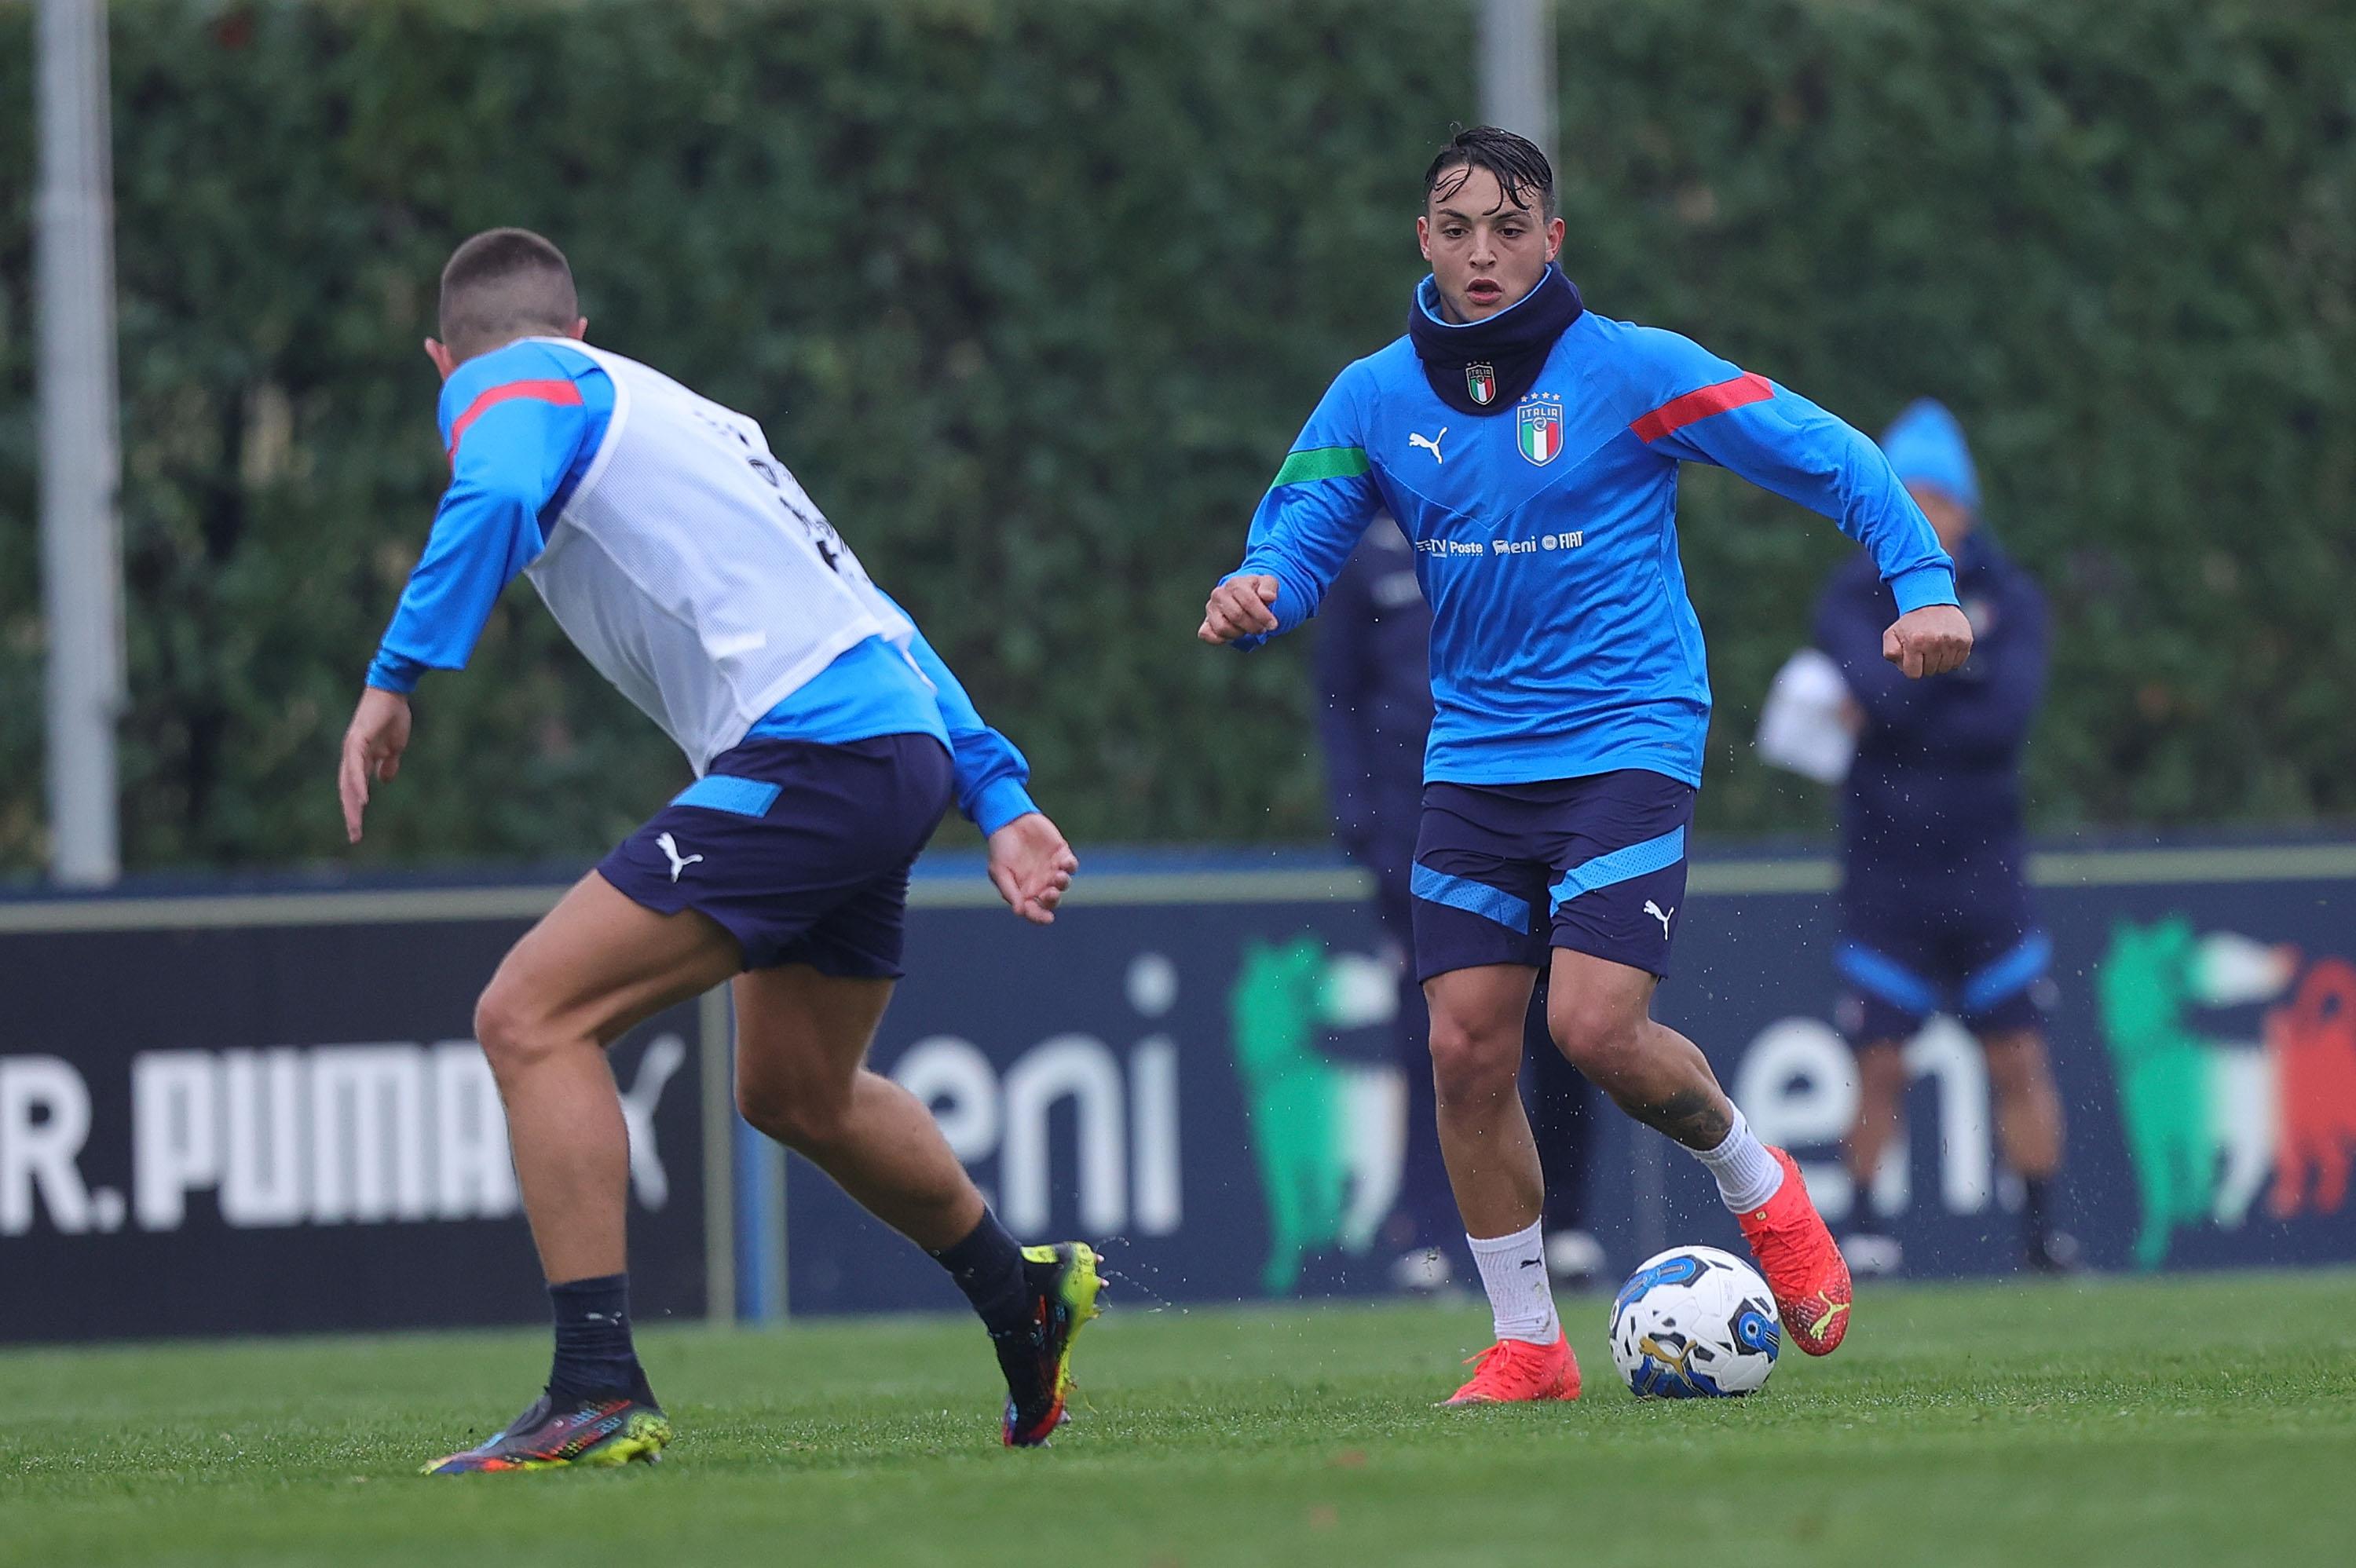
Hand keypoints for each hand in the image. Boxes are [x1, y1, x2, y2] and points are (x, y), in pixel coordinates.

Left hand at [338, 686, 412, 842]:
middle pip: (348, 792)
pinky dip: (358, 784)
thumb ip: (387, 763)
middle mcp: (351, 757)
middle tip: (355, 837)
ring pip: (349, 784)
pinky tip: (362, 800)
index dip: (355, 810)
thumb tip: (384, 780)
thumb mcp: (394, 747)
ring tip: (356, 825)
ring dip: (352, 806)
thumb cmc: (393, 716)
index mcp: (360, 760)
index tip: (358, 830)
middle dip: (352, 815)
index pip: (354, 790)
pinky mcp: (357, 741)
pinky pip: (356, 768)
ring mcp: (352, 750)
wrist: (393, 693)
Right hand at [987, 812, 1077, 924]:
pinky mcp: (1061, 855)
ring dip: (1062, 883)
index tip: (1047, 919)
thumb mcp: (999, 871)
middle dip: (1053, 899)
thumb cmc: (1001, 849)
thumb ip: (1010, 892)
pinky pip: (1071, 866)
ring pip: (1063, 884)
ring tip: (1058, 876)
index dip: (1041, 917)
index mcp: (1025, 892)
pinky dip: (1070, 867)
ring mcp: (1052, 870)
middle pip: (1052, 900)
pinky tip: (1064, 864)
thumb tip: (1019, 912)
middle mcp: (1040, 884)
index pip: (1035, 911)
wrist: (1008, 821)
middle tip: (1050, 893)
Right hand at [1198, 574, 1278, 643]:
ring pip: (1223, 628)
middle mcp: (1219, 594)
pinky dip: (1222, 639)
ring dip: (1239, 633)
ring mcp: (1210, 609)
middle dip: (1253, 626)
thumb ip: (1270, 587)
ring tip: (1247, 629)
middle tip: (1261, 628)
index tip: (1273, 624)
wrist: (1240, 594)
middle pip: (1237, 616)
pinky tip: (1234, 634)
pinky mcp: (1206, 622)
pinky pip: (1207, 635)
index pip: (1248, 601)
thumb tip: (1269, 596)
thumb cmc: (1255, 591)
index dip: (1262, 615)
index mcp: (1235, 584)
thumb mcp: (1267, 583)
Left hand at [1882, 604, 1972, 678]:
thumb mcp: (1892, 634)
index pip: (1913, 674)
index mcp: (1915, 642)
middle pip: (1930, 672)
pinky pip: (1958, 663)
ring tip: (1934, 645)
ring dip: (1939, 661)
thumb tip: (1902, 667)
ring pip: (1945, 668)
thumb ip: (1890, 653)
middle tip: (1923, 648)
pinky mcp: (1965, 641)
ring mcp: (1952, 642)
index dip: (1911, 667)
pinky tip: (1945, 646)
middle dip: (1924, 664)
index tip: (1912, 655)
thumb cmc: (1910, 623)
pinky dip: (1951, 658)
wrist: (1932, 602)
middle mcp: (1935, 642)